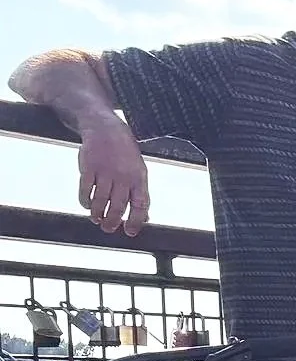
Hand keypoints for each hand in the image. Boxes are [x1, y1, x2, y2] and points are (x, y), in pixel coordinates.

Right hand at [79, 121, 149, 235]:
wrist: (105, 129)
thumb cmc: (125, 153)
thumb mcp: (139, 171)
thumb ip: (140, 193)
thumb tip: (145, 217)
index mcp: (139, 178)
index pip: (140, 204)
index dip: (135, 220)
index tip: (129, 231)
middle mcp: (123, 176)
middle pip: (118, 205)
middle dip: (113, 221)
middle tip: (109, 229)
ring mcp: (105, 172)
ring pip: (101, 200)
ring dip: (98, 214)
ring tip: (97, 220)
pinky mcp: (88, 168)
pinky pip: (85, 190)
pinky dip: (85, 201)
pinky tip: (87, 205)